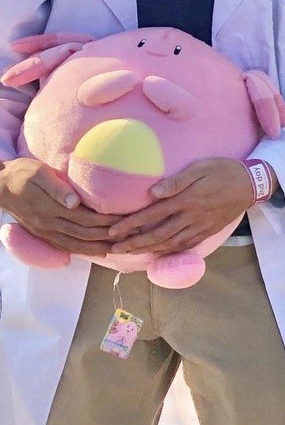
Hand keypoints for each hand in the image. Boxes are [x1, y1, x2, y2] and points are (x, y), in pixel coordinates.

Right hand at [0, 157, 120, 255]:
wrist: (0, 186)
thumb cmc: (22, 173)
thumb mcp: (38, 173)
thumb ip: (56, 188)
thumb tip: (74, 202)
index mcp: (50, 208)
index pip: (85, 218)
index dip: (106, 220)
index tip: (126, 218)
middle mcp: (49, 224)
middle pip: (85, 234)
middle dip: (110, 235)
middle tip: (131, 233)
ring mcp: (46, 232)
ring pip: (78, 245)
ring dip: (101, 247)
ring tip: (122, 247)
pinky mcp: (44, 235)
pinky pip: (67, 247)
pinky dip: (86, 250)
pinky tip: (100, 251)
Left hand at [107, 158, 253, 255]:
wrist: (250, 184)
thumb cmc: (223, 170)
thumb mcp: (201, 168)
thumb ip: (177, 181)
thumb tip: (153, 193)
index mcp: (187, 199)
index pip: (153, 214)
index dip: (132, 224)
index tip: (114, 230)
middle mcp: (191, 217)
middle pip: (158, 234)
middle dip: (134, 242)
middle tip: (114, 249)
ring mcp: (200, 227)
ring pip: (170, 243)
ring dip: (148, 250)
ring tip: (131, 253)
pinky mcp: (207, 232)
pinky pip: (185, 246)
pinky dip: (169, 251)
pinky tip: (158, 253)